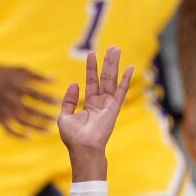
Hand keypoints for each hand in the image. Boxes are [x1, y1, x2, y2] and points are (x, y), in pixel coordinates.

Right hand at [0, 60, 58, 137]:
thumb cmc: (6, 73)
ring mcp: (3, 109)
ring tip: (48, 130)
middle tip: (56, 119)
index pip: (35, 94)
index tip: (59, 103)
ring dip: (36, 127)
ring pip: (21, 122)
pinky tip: (30, 136)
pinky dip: (19, 135)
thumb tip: (55, 81)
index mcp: (16, 86)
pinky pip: (8, 129)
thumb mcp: (20, 70)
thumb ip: (37, 75)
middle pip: (30, 110)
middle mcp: (9, 99)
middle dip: (44, 116)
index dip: (47, 99)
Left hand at [57, 47, 133, 179]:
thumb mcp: (64, 117)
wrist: (83, 148)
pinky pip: (121, 91)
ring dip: (114, 65)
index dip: (91, 68)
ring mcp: (108, 105)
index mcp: (89, 105)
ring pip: (112, 80)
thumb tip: (74, 84)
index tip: (91, 54)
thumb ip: (68, 100)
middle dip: (107, 62)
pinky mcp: (114, 108)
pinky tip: (130, 68)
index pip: (91, 82)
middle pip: (104, 78)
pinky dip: (126, 79)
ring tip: (117, 49)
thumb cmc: (73, 137)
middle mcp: (100, 103)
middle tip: (112, 47)